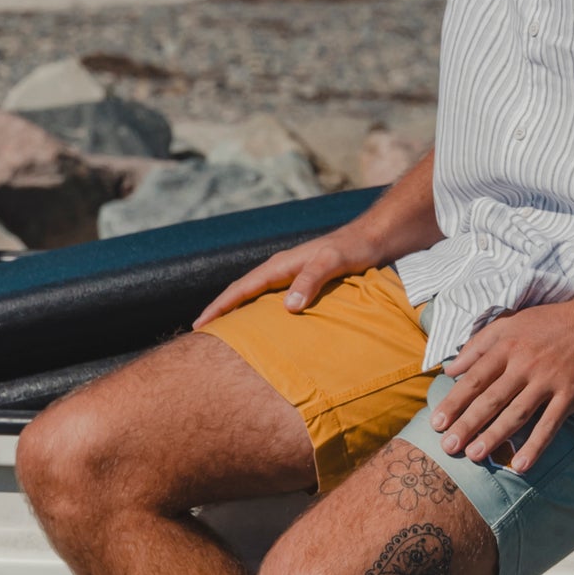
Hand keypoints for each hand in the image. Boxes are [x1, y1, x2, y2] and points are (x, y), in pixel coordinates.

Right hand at [192, 230, 379, 328]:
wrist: (373, 239)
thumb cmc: (353, 249)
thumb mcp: (333, 263)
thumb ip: (311, 280)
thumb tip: (288, 307)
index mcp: (280, 266)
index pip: (241, 289)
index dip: (219, 307)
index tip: (200, 325)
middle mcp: (280, 270)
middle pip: (241, 292)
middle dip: (220, 312)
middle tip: (200, 335)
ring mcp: (290, 277)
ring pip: (254, 296)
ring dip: (237, 313)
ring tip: (223, 335)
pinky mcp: (302, 283)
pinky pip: (270, 300)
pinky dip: (257, 313)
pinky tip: (260, 327)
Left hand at [430, 298, 573, 474]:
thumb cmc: (555, 322)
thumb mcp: (513, 321)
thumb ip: (479, 343)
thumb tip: (450, 367)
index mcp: (508, 345)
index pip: (475, 378)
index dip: (454, 401)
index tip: (437, 422)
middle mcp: (525, 363)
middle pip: (490, 399)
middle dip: (467, 424)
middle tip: (448, 447)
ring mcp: (549, 380)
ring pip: (516, 414)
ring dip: (494, 437)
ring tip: (474, 456)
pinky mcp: (571, 394)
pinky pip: (550, 424)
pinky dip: (535, 446)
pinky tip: (520, 464)